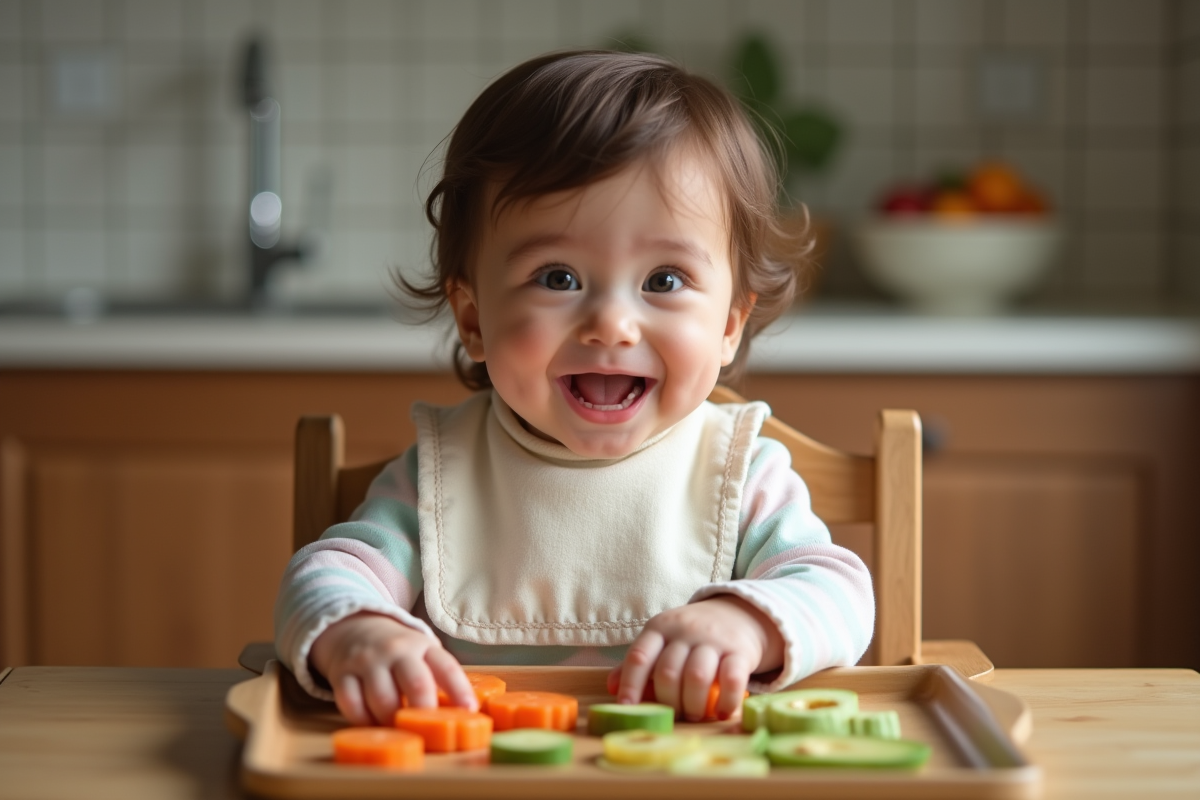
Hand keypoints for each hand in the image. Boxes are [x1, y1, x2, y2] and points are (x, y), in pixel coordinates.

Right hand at [309, 611, 476, 725]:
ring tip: (398, 729)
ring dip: (392, 721)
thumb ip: (437, 677)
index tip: (469, 712)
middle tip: (427, 730)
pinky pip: (351, 704)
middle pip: (417, 684)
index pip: (447, 668)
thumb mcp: (422, 653)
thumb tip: (461, 713)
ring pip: (383, 699)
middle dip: (425, 712)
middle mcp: (396, 650)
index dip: (460, 691)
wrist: (353, 628)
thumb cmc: (398, 651)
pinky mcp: (342, 673)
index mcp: (422, 646)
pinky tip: (371, 723)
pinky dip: (363, 720)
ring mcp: (367, 660)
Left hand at [607, 596, 783, 720]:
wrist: (737, 613)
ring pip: (697, 677)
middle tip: (673, 716)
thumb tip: (612, 688)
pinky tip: (721, 713)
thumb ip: (639, 662)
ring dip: (693, 705)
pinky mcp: (740, 651)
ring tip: (694, 716)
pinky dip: (725, 702)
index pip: (639, 656)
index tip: (627, 708)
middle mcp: (684, 631)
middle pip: (668, 672)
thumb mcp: (662, 640)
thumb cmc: (691, 635)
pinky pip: (732, 680)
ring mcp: (713, 640)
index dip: (630, 685)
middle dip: (668, 702)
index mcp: (659, 628)